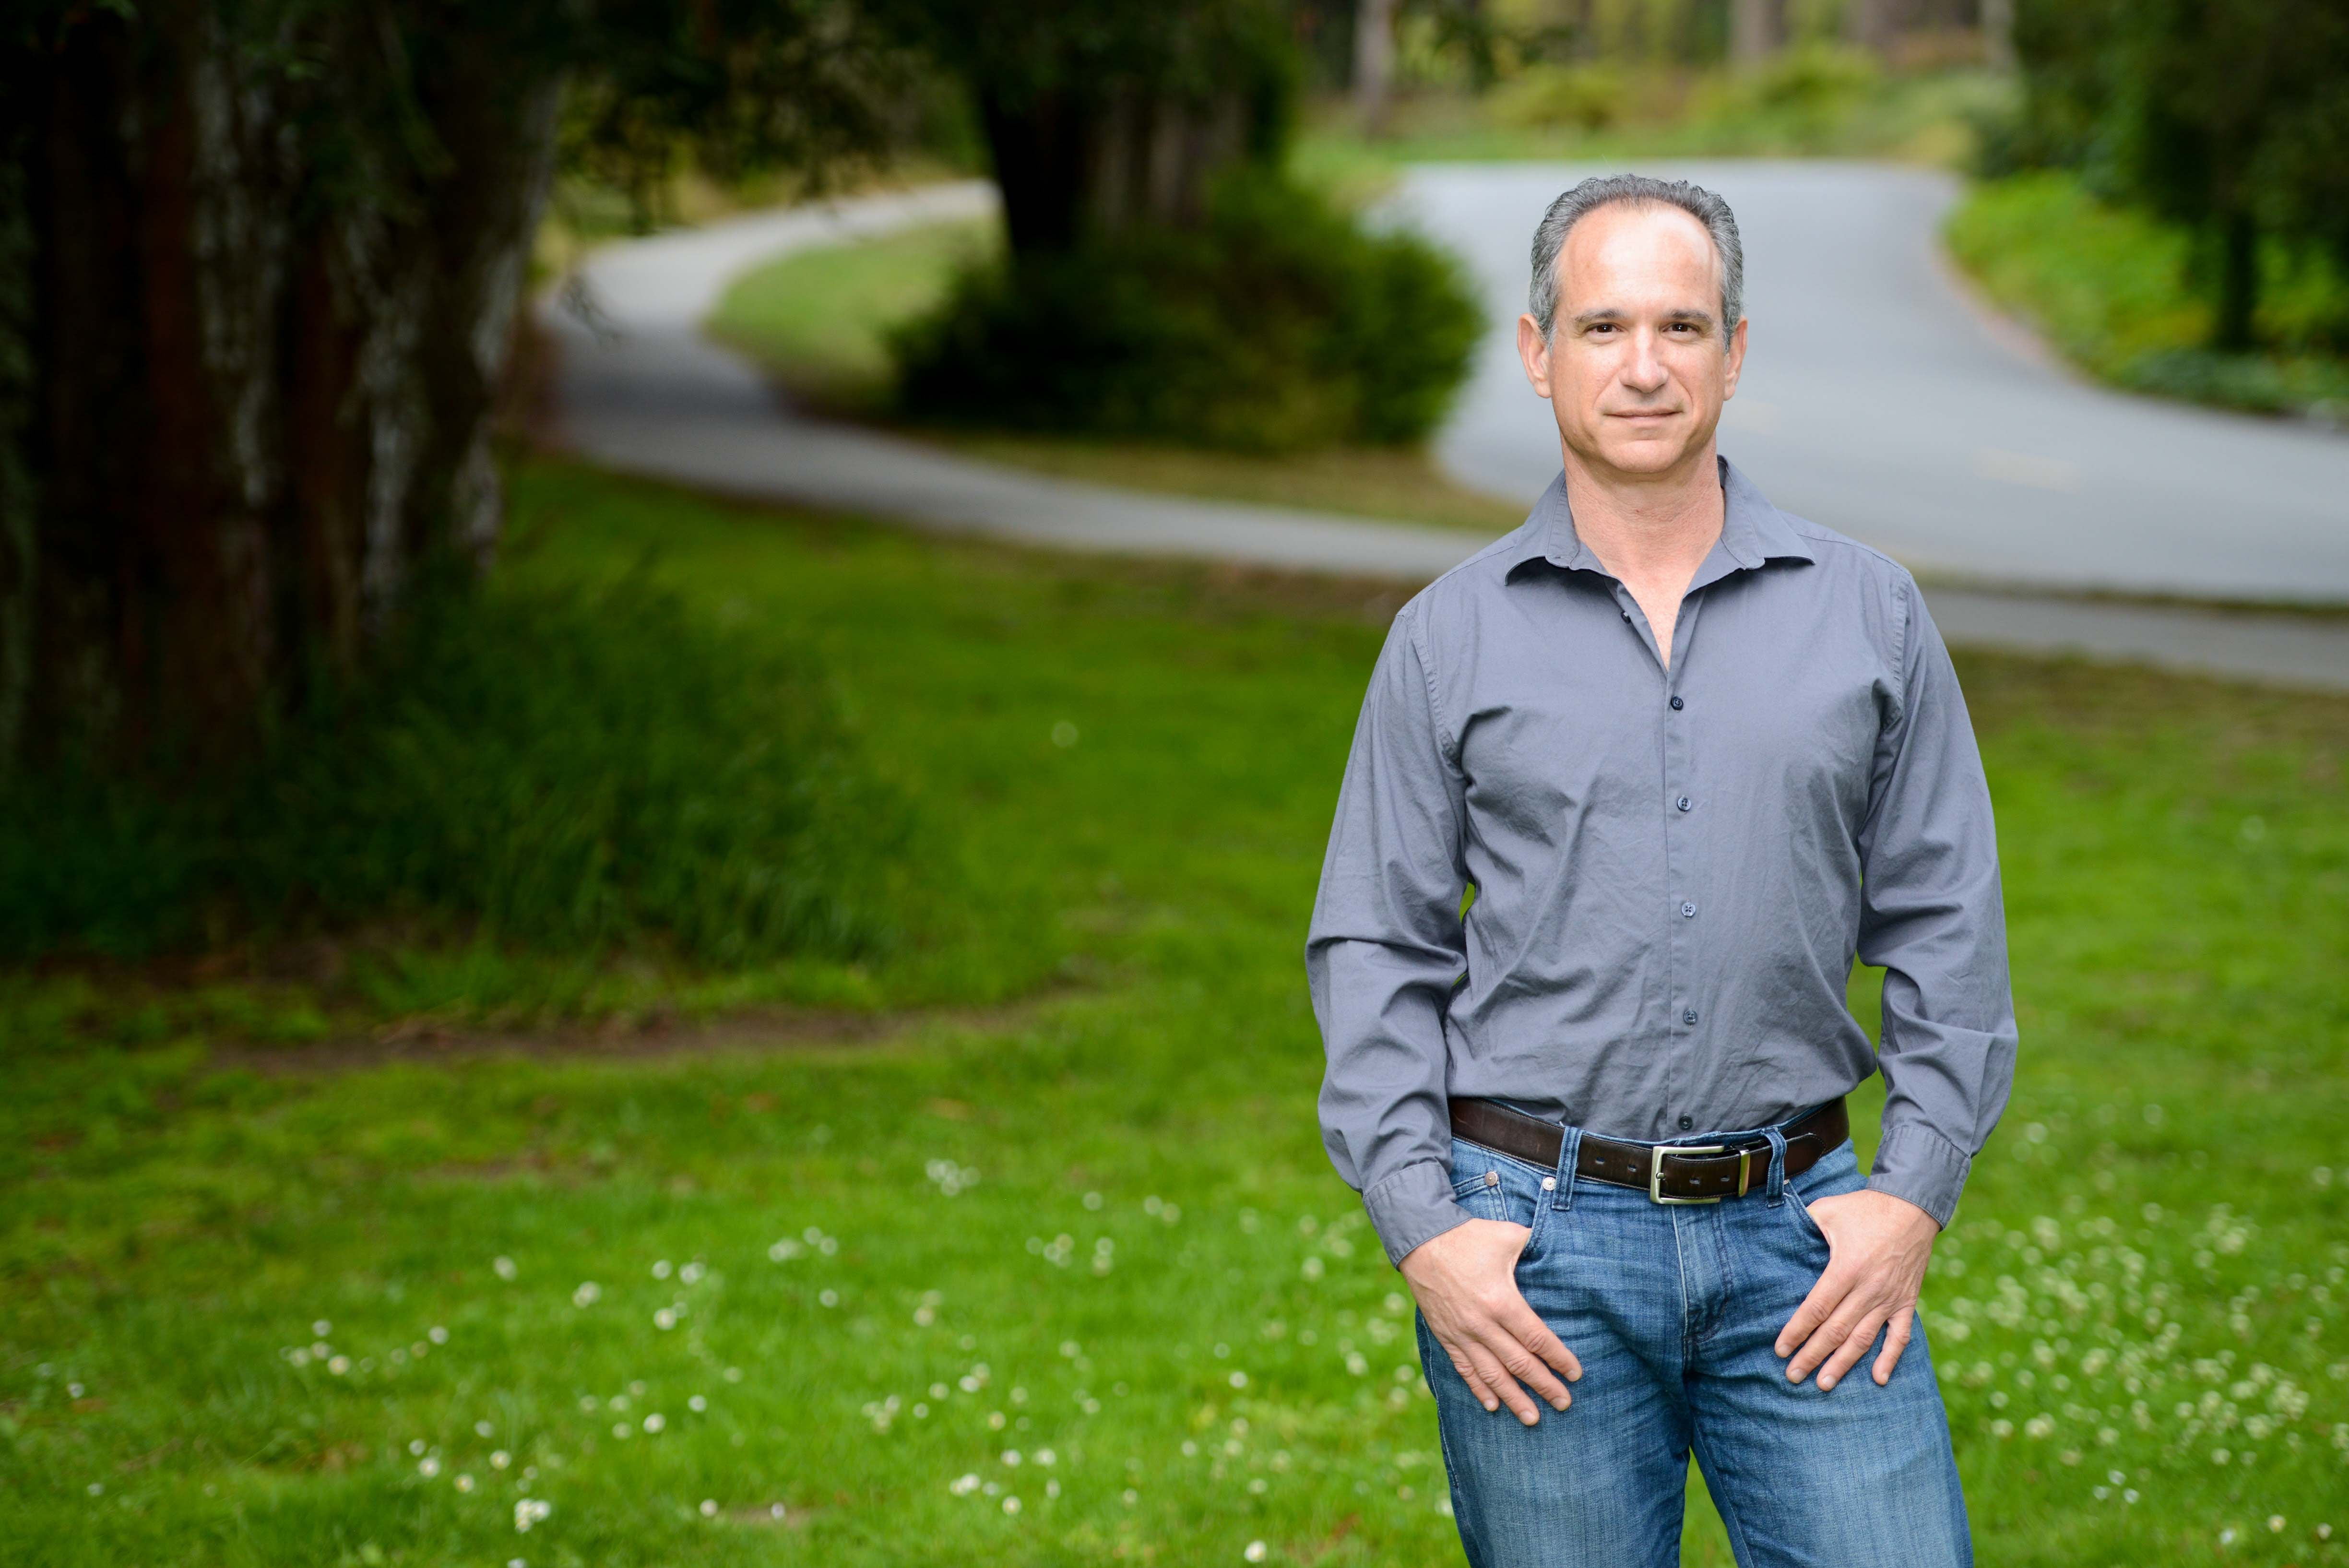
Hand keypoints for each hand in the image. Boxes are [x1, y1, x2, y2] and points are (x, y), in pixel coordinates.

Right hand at [1400, 1218, 1581, 1424]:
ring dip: (1514, 1398)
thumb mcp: (1507, 1236)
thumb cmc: (1468, 1237)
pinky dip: (1479, 1389)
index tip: (1575, 1374)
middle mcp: (1482, 1324)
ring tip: (1532, 1418)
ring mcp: (1462, 1333)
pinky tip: (1492, 1406)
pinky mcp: (1446, 1335)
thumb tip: (1561, 1251)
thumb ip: (1535, 1247)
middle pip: (1519, 1363)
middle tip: (1564, 1403)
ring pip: (1492, 1374)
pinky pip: (1464, 1368)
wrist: (1419, 1240)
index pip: (1537, 1338)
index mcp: (1501, 1301)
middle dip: (1544, 1386)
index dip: (1558, 1358)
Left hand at [1775, 1188, 1938, 1390]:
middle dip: (1812, 1356)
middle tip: (1792, 1376)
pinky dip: (1890, 1358)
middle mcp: (1868, 1289)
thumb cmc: (1864, 1208)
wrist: (1912, 1207)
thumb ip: (1803, 1226)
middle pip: (1835, 1331)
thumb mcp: (1828, 1210)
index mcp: (1846, 1268)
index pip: (1816, 1309)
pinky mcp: (1907, 1301)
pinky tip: (1879, 1379)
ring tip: (1824, 1385)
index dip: (1797, 1331)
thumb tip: (1774, 1236)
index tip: (1780, 1350)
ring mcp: (1889, 1298)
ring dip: (1843, 1364)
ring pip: (1863, 1339)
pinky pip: (1900, 1336)